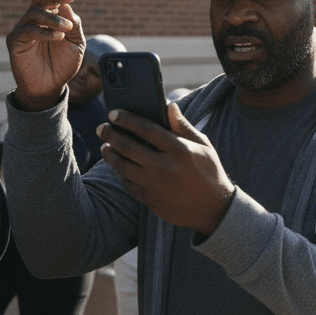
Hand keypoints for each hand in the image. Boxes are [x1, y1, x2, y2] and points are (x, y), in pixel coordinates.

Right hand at [6, 0, 85, 110]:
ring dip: (53, 17)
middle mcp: (35, 18)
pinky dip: (44, 32)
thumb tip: (67, 5)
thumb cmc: (63, 64)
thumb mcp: (77, 43)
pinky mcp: (15, 41)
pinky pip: (28, 30)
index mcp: (50, 15)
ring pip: (34, 12)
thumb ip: (74, 24)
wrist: (50, 86)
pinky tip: (58, 37)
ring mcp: (23, 28)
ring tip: (67, 28)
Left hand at [98, 103, 235, 236]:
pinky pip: (126, 182)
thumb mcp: (203, 146)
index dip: (126, 119)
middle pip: (127, 146)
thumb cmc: (209, 172)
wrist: (213, 209)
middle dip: (110, 134)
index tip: (114, 113)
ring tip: (105, 146)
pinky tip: (117, 164)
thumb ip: (183, 126)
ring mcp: (155, 184)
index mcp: (179, 150)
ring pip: (121, 165)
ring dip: (109, 153)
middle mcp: (164, 167)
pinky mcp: (149, 199)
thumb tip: (169, 105)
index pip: (145, 128)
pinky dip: (118, 171)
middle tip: (101, 128)